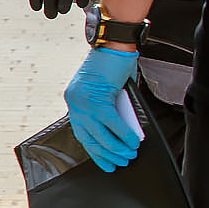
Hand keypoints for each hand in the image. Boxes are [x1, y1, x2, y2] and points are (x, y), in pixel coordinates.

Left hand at [63, 45, 143, 171]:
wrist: (113, 44)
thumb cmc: (112, 64)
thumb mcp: (107, 91)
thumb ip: (110, 109)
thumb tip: (121, 132)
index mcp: (74, 100)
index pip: (81, 132)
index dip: (93, 149)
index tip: (104, 161)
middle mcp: (75, 102)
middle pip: (89, 137)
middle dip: (106, 154)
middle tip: (119, 163)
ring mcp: (85, 102)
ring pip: (101, 134)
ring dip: (117, 148)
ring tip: (129, 155)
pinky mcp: (99, 98)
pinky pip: (113, 124)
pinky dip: (125, 135)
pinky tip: (134, 143)